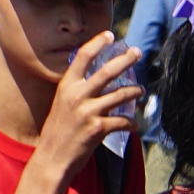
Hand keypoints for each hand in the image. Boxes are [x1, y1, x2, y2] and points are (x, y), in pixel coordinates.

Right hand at [29, 32, 141, 188]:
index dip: (97, 43)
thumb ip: (77, 91)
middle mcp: (77, 95)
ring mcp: (88, 111)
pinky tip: (135, 124)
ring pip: (120, 94)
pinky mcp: (98, 128)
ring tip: (141, 90)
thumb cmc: (58, 132)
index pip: (82, 56)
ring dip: (134, 91)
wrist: (52, 158)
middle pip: (106, 71)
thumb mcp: (62, 104)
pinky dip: (131, 122)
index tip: (110, 35)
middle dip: (126, 60)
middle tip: (138, 52)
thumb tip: (97, 82)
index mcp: (66, 86)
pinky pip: (122, 120)